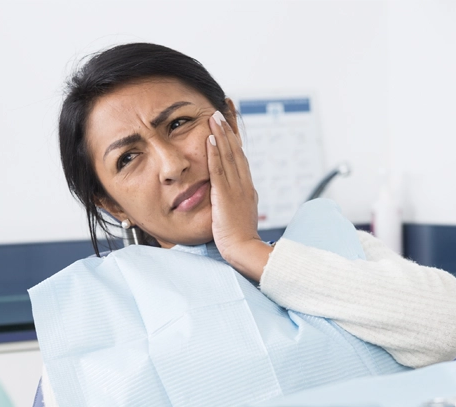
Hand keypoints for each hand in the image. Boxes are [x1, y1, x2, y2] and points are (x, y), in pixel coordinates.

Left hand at [207, 110, 269, 279]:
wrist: (244, 251)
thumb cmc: (240, 240)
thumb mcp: (238, 214)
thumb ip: (234, 201)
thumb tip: (229, 194)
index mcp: (247, 187)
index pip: (240, 156)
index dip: (235, 136)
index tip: (230, 120)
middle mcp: (244, 183)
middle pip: (237, 148)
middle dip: (230, 126)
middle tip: (225, 105)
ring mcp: (236, 188)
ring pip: (229, 154)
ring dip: (221, 133)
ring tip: (214, 114)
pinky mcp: (225, 195)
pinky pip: (219, 170)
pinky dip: (214, 152)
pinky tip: (209, 138)